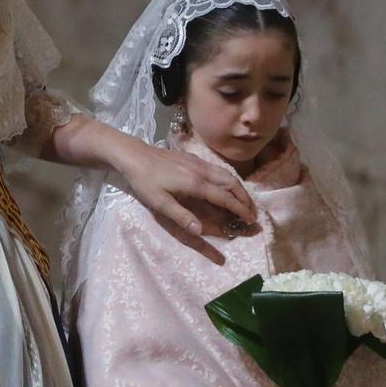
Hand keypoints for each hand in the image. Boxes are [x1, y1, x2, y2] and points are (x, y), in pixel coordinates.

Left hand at [116, 141, 256, 258]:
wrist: (134, 155)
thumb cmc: (144, 181)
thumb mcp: (159, 203)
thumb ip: (181, 216)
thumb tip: (201, 231)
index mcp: (196, 183)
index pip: (225, 198)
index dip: (240, 210)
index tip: (251, 221)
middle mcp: (202, 170)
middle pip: (232, 184)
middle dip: (245, 199)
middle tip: (252, 213)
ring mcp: (198, 162)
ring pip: (226, 174)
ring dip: (238, 188)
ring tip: (243, 201)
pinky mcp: (193, 158)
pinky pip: (218, 169)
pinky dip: (228, 180)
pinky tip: (225, 186)